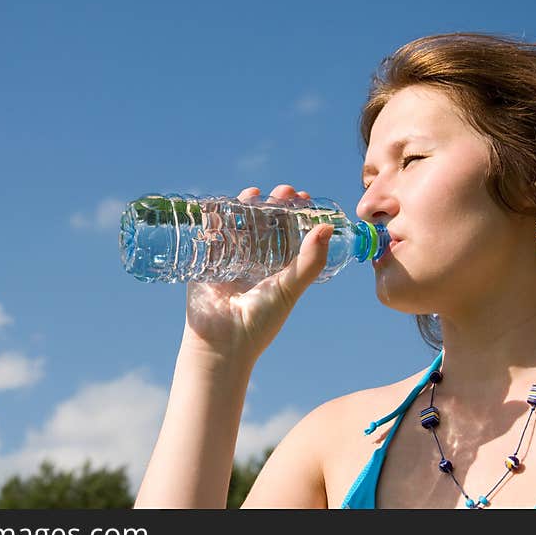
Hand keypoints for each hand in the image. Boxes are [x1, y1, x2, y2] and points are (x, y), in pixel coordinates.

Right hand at [180, 184, 333, 364]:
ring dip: (247, 206)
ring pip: (240, 225)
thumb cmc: (260, 321)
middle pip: (265, 224)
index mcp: (278, 270)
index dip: (297, 215)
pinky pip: (211, 235)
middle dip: (274, 205)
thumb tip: (328, 229)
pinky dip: (215, 217)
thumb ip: (310, 261)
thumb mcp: (290, 288)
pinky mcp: (207, 262)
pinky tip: (223, 204)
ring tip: (255, 193)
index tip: (303, 198)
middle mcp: (256, 263)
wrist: (223, 343)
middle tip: (284, 191)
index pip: (289, 234)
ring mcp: (231, 261)